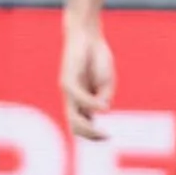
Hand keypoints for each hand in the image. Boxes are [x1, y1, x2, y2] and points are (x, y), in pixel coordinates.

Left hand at [60, 25, 115, 140]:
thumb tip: (101, 110)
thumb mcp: (106, 82)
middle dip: (91, 136)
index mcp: (83, 101)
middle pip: (76, 127)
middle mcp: (73, 99)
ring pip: (73, 118)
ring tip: (103, 132)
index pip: (83, 126)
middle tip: (106, 137)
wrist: (88, 36)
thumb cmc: (98, 59)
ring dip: (88, 127)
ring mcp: (68, 91)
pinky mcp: (67, 81)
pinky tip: (103, 105)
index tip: (109, 138)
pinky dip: (91, 103)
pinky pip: (78, 97)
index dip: (94, 136)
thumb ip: (104, 97)